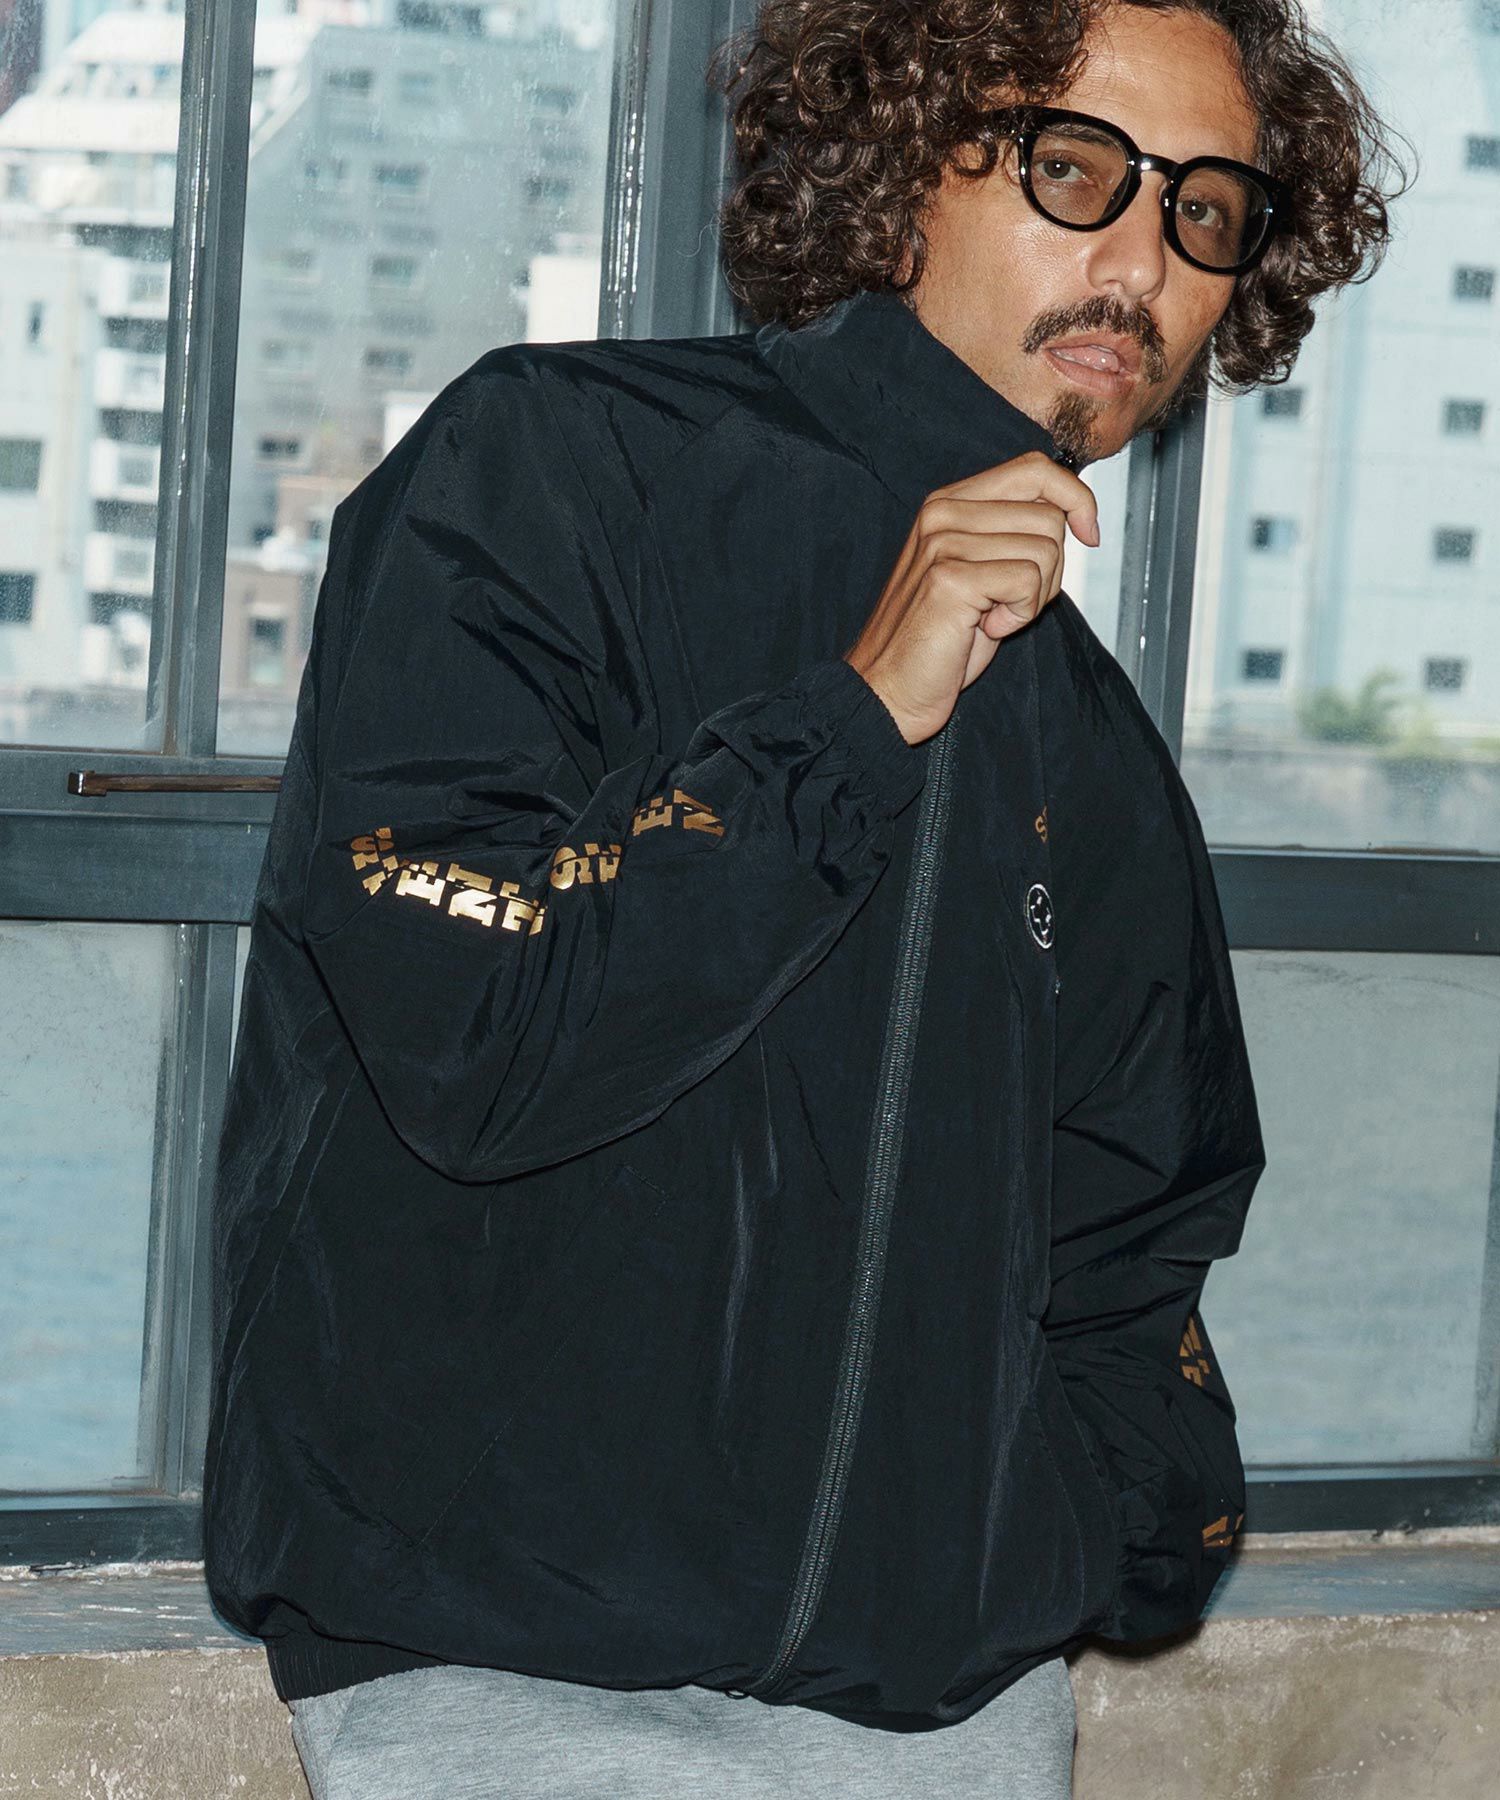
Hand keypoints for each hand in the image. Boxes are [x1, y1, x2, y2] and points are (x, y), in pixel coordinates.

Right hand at [844, 451, 1099, 744]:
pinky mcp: (950, 579)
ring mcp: (943, 543)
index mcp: (948, 503)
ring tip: (993, 616)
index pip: (1034, 468)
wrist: (889, 690)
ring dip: (1035, 596)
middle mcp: (942, 514)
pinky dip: (1021, 615)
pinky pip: (1029, 582)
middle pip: (1049, 515)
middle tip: (1013, 600)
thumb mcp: (979, 571)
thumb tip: (1075, 512)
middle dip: (1052, 568)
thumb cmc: (938, 639)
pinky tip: (986, 628)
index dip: (1075, 497)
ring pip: (1045, 549)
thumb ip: (1011, 532)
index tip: (1088, 533)